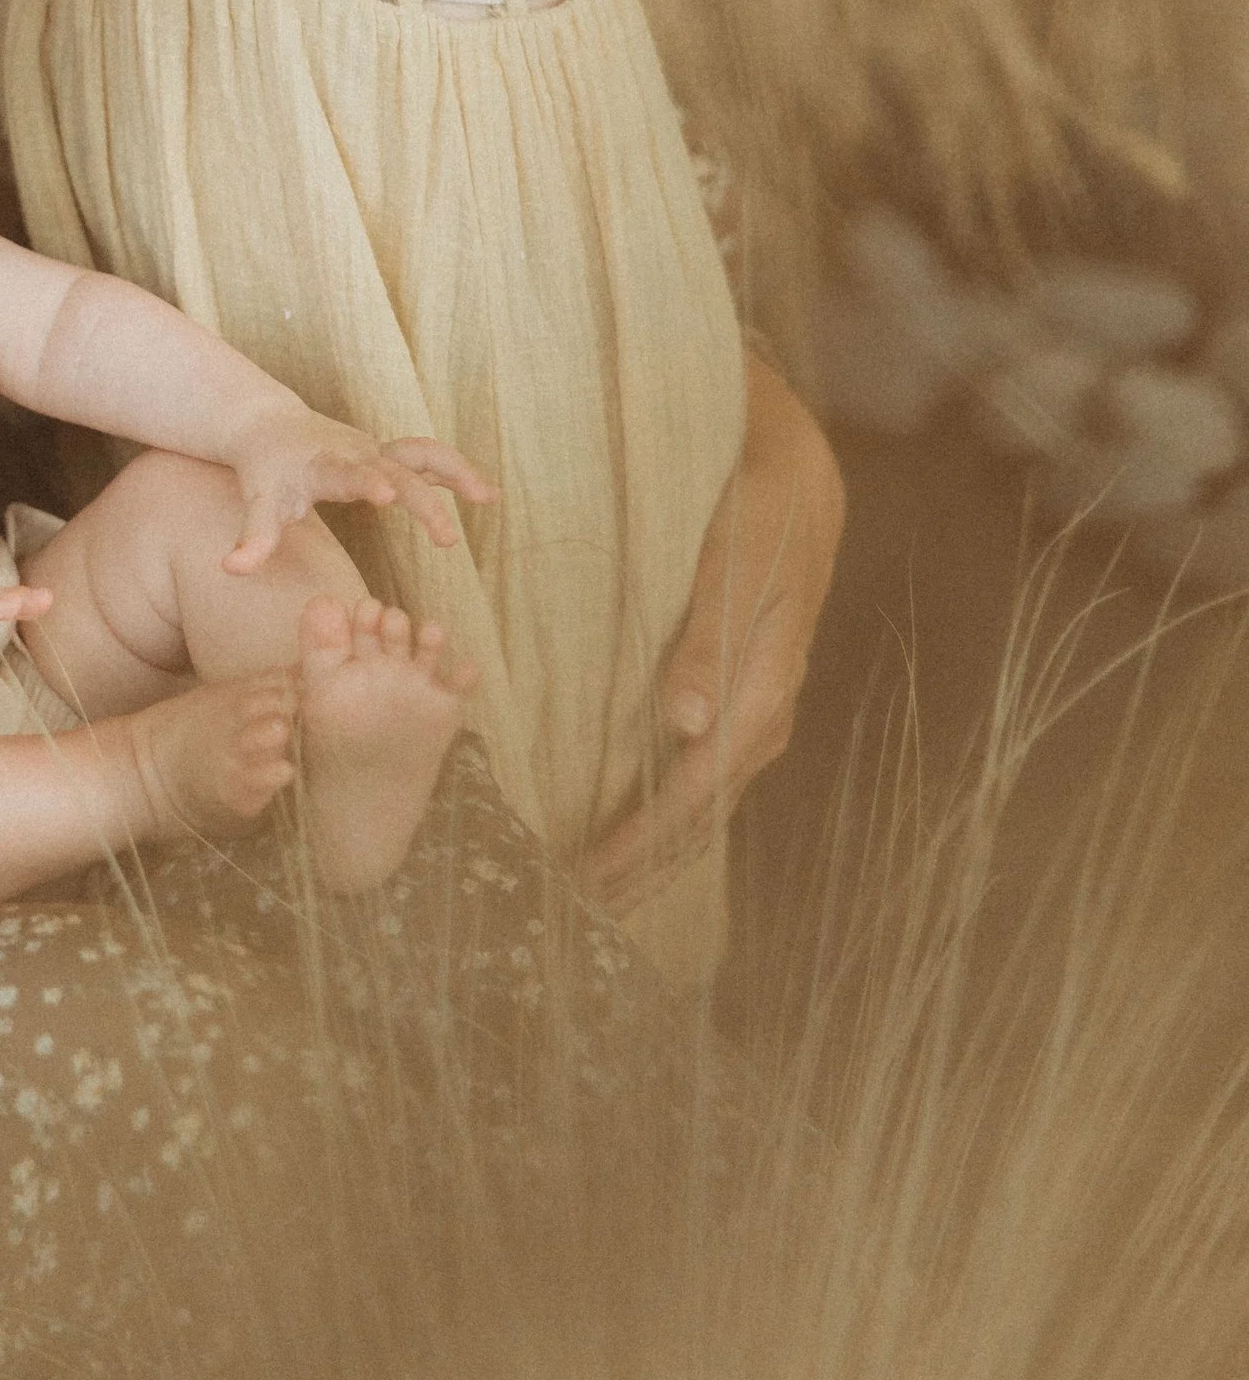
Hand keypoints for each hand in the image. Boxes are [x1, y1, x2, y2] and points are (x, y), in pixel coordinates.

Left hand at [221, 402, 498, 574]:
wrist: (269, 426)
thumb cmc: (265, 470)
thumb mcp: (257, 502)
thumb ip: (252, 539)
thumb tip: (230, 570)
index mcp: (325, 465)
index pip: (348, 471)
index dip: (367, 480)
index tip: (387, 494)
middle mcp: (357, 452)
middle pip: (398, 468)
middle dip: (423, 500)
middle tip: (446, 538)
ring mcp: (377, 449)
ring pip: (424, 453)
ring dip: (457, 472)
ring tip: (489, 497)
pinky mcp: (387, 452)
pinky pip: (428, 458)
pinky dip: (456, 472)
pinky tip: (486, 494)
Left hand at [580, 351, 844, 916]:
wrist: (797, 472)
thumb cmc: (757, 510)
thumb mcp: (735, 564)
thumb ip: (708, 642)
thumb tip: (687, 723)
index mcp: (761, 693)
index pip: (693, 792)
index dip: (641, 842)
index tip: (591, 879)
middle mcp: (762, 715)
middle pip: (701, 815)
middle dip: (645, 867)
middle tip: (581, 907)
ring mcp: (756, 708)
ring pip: (705, 800)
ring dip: (659, 847)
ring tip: (606, 886)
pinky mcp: (742, 694)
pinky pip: (706, 772)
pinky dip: (671, 809)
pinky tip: (642, 825)